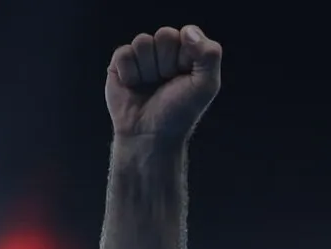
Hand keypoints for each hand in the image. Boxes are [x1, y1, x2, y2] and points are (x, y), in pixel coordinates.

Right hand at [105, 25, 221, 142]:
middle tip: (167, 82)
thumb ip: (209, 55)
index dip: (186, 56)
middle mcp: (165, 52)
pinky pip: (124, 53)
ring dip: (149, 69)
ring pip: (143, 41)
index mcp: (188, 55)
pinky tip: (134, 86)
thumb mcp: (206, 86)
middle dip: (167, 62)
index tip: (186, 77)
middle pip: (165, 34)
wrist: (151, 135)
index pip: (187, 33)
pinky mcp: (121, 63)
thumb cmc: (180, 113)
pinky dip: (130, 73)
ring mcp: (143, 57)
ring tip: (151, 86)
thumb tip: (187, 31)